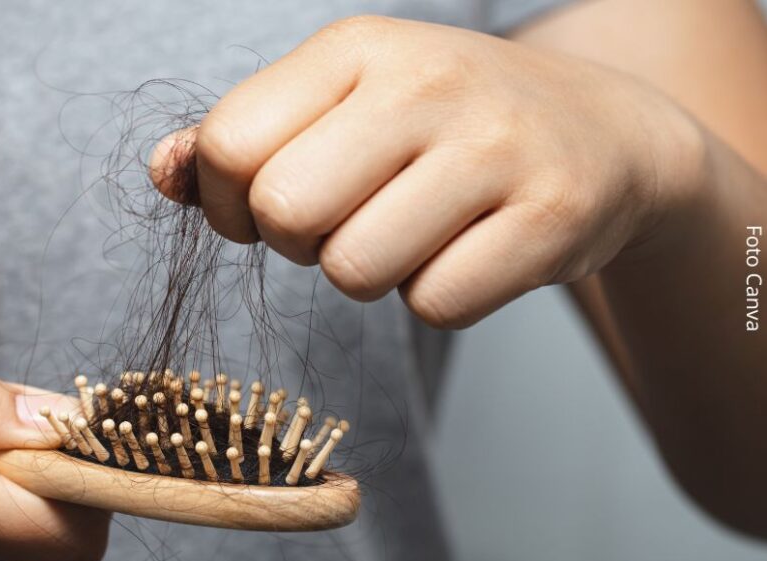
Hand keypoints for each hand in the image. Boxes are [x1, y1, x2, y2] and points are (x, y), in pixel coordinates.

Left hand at [151, 16, 704, 326]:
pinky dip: (440, 297)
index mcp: (356, 48)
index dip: (229, 202)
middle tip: (346, 222)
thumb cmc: (442, 126)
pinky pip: (436, 306)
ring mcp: (496, 146)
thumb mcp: (342, 104)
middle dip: (299, 243)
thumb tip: (163, 173)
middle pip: (284, 213)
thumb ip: (242, 138)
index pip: (229, 145)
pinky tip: (470, 250)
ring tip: (414, 230)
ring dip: (370, 274)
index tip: (269, 207)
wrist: (603, 133)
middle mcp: (426, 82)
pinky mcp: (552, 215)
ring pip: (355, 271)